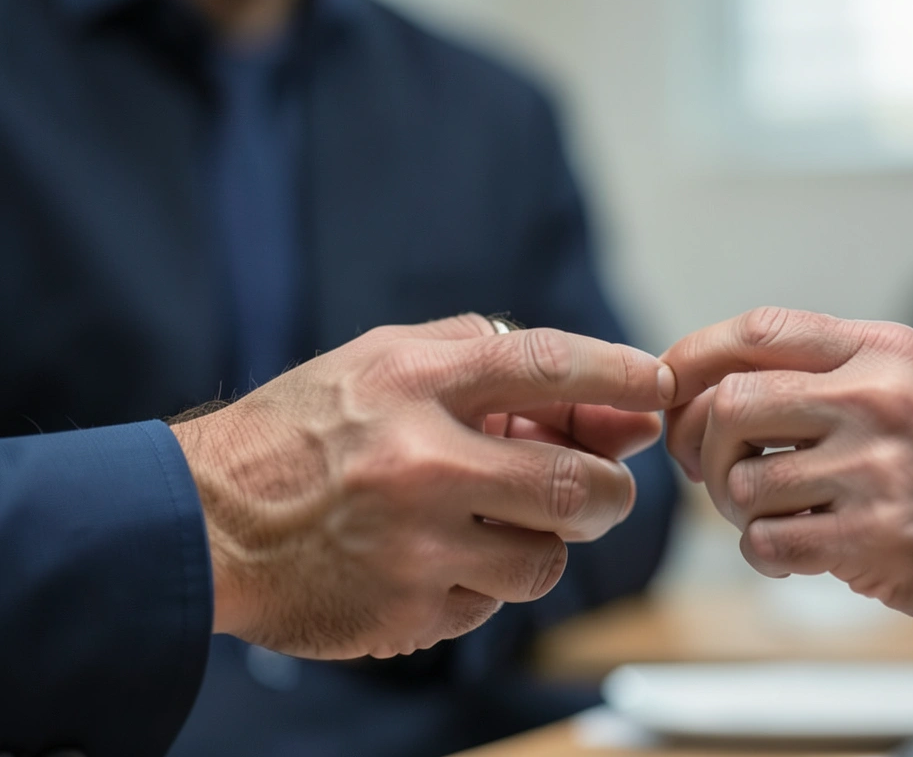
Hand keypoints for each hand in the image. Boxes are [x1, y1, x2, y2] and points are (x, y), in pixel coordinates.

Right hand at [171, 314, 673, 659]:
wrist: (198, 523)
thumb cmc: (300, 433)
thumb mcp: (377, 360)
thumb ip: (475, 355)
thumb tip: (584, 385)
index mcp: (411, 385)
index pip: (544, 367)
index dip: (616, 375)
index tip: (659, 386)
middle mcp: (418, 464)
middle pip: (573, 487)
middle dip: (606, 491)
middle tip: (599, 489)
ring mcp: (413, 548)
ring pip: (544, 562)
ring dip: (540, 545)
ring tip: (492, 524)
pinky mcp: (405, 613)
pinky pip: (491, 607)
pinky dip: (483, 585)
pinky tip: (437, 561)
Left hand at [662, 307, 912, 630]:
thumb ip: (833, 370)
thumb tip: (719, 384)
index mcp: (881, 351)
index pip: (758, 331)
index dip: (694, 359)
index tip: (671, 389)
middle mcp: (875, 399)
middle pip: (731, 406)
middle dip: (702, 446)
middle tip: (714, 471)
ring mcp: (874, 470)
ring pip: (743, 485)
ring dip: (740, 510)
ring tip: (776, 516)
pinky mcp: (874, 539)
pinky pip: (769, 544)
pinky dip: (766, 554)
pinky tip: (799, 552)